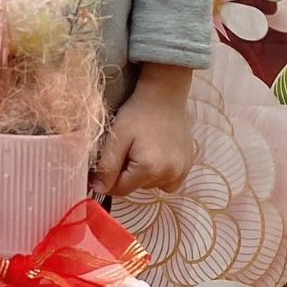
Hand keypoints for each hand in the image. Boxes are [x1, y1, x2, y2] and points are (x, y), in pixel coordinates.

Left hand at [92, 64, 195, 196]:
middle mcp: (170, 175)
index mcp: (149, 169)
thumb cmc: (137, 114)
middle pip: (137, 187)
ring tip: (140, 149)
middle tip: (125, 149)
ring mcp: (182, 171)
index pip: (121, 190)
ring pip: (152, 185)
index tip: (104, 164)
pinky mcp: (189, 166)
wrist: (164, 97)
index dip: (108, 179)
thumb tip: (97, 189)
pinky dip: (159, 174)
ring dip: (142, 174)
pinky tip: (155, 154)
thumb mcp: (117, 137)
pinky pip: (169, 181)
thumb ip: (107, 166)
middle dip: (126, 173)